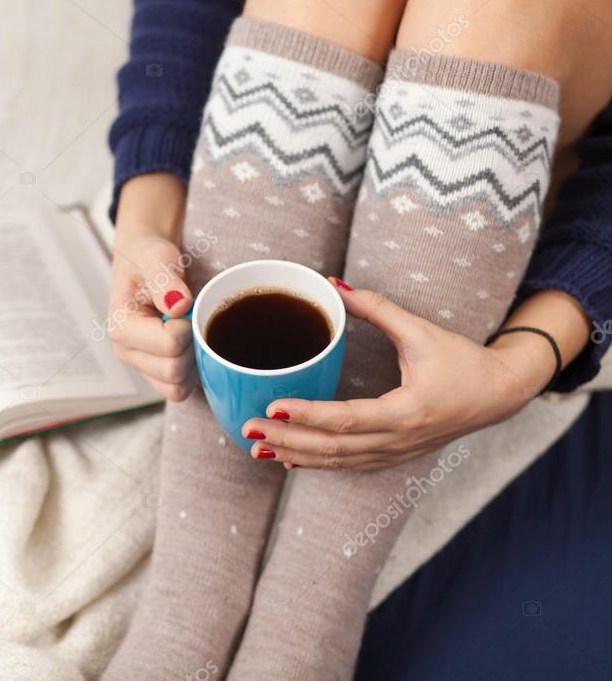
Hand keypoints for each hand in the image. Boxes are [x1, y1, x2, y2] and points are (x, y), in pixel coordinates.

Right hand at [107, 174, 195, 401]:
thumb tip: (178, 304)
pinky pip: (179, 390)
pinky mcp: (154, 374)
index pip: (169, 345)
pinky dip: (193, 373)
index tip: (185, 306)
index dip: (188, 326)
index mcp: (121, 326)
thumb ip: (164, 278)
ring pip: (177, 388)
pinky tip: (191, 347)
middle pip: (174, 372)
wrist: (143, 262)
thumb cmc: (147, 257)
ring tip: (189, 331)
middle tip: (189, 318)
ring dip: (193, 362)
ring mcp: (140, 366)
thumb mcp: (156, 256)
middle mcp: (126, 352)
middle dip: (192, 346)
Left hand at [241, 279, 553, 469]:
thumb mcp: (420, 331)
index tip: (272, 406)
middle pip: (334, 448)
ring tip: (257, 447)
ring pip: (338, 463)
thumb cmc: (462, 361)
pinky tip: (288, 459)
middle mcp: (399, 440)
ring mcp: (396, 454)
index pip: (346, 419)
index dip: (307, 415)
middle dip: (287, 440)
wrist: (500, 394)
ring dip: (296, 455)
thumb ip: (376, 309)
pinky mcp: (394, 456)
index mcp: (407, 411)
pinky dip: (316, 464)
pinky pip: (349, 465)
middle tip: (248, 428)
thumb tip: (334, 284)